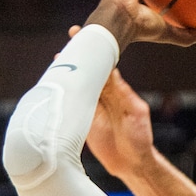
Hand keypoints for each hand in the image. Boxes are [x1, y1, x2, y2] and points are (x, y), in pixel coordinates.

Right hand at [66, 25, 153, 178]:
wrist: (132, 162)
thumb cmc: (139, 138)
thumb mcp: (135, 113)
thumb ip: (124, 94)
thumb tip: (113, 72)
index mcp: (118, 90)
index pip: (106, 65)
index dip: (99, 51)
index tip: (92, 35)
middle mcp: (104, 95)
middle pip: (90, 70)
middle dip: (82, 53)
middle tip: (73, 33)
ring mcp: (92, 106)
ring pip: (79, 83)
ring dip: (70, 70)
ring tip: (60, 55)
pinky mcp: (83, 118)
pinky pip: (73, 101)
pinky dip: (64, 91)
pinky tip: (55, 81)